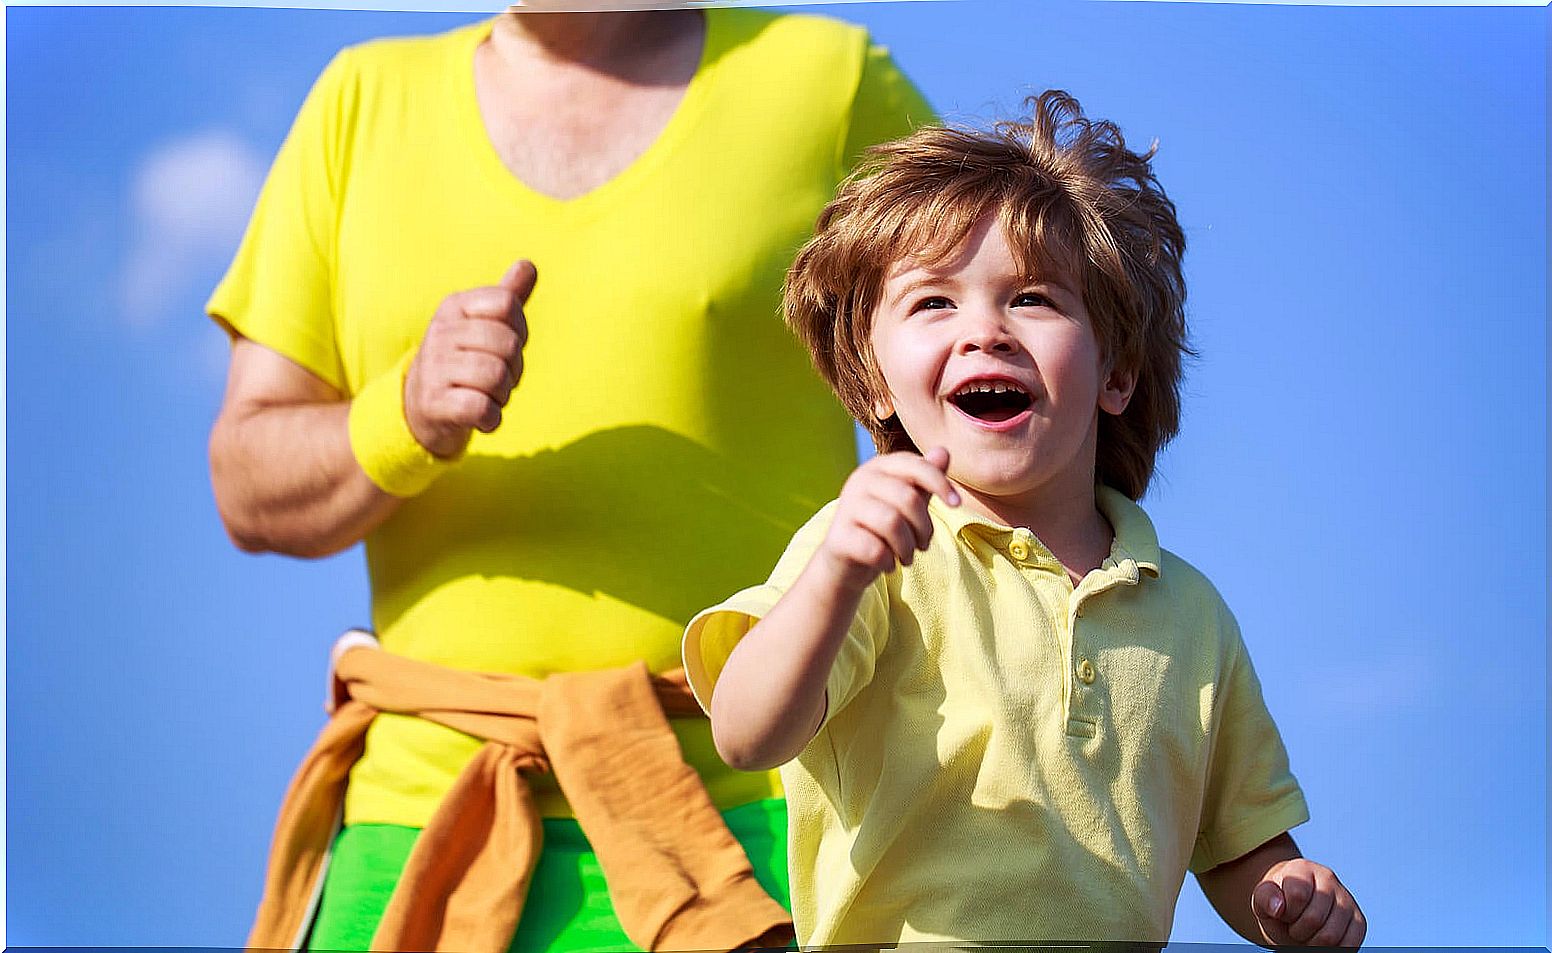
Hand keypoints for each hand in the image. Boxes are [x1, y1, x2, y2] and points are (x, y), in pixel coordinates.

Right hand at [404, 260, 535, 457]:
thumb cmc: (463, 360)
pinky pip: (480, 408)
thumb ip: (507, 296)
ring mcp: (433, 368)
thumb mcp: (482, 324)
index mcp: (454, 306)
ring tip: (488, 396)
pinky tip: (483, 417)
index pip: (508, 304)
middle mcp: (440, 332)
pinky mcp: (434, 404)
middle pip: (508, 343)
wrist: (419, 406)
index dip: (519, 329)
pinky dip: (491, 418)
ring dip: (503, 394)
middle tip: (498, 377)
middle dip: (515, 368)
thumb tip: (529, 265)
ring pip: (496, 376)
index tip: (504, 345)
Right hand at [817, 447, 958, 591]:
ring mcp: (846, 508)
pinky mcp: (838, 538)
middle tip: (923, 544)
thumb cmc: (883, 530)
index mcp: (877, 468)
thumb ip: (925, 479)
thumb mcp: (908, 502)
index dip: (940, 483)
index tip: (957, 504)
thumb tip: (944, 451)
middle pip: (907, 498)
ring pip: (892, 523)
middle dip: (924, 528)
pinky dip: (889, 562)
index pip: (915, 466)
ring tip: (906, 557)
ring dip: (908, 548)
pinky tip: (887, 565)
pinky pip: (876, 549)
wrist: (845, 565)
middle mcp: (858, 481)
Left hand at [1252, 858, 1365, 947]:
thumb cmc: (1277, 904)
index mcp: (1302, 868)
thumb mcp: (1262, 899)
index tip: (1282, 912)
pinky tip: (1320, 940)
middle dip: (1297, 930)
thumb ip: (1265, 897)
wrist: (1293, 911)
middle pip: (1314, 919)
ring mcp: (1346, 899)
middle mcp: (1328, 879)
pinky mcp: (1359, 921)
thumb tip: (1278, 907)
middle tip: (1293, 925)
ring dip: (1312, 943)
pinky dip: (1331, 950)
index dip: (1286, 912)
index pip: (1298, 896)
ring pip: (1331, 936)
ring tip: (1306, 933)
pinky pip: (1348, 945)